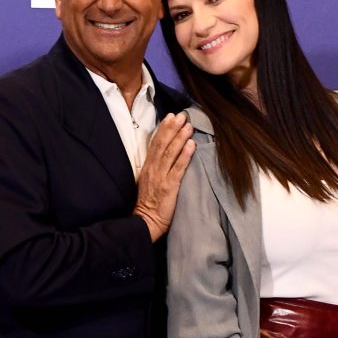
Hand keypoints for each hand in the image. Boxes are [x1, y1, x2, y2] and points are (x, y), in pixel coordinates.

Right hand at [134, 112, 195, 241]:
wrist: (146, 221)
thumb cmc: (149, 203)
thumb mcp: (149, 181)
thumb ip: (156, 168)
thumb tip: (165, 154)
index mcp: (148, 167)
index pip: (155, 143)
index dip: (163, 129)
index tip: (170, 116)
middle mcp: (153, 169)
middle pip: (162, 144)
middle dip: (172, 128)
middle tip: (181, 115)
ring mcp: (161, 177)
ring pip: (170, 153)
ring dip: (180, 137)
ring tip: (188, 126)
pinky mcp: (169, 187)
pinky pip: (178, 168)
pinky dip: (184, 155)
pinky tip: (191, 145)